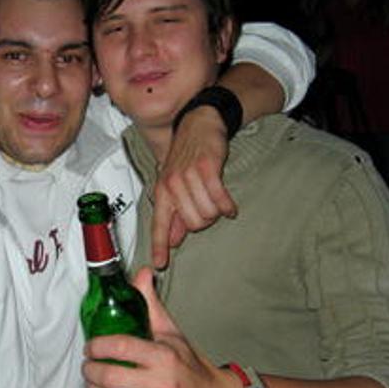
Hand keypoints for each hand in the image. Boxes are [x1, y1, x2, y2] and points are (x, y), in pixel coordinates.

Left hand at [81, 268, 241, 387]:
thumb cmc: (190, 366)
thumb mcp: (173, 334)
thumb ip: (151, 304)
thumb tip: (141, 273)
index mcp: (166, 358)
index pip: (120, 347)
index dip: (98, 346)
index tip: (91, 346)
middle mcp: (164, 386)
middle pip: (109, 377)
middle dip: (90, 370)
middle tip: (87, 365)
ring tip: (91, 382)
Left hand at [151, 106, 235, 267]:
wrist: (198, 123)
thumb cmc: (186, 156)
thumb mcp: (174, 184)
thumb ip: (174, 213)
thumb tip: (173, 240)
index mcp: (161, 191)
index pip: (158, 224)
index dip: (159, 246)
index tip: (160, 264)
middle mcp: (171, 185)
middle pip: (192, 224)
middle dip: (204, 222)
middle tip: (208, 209)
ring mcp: (188, 177)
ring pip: (206, 213)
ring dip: (216, 212)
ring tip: (217, 201)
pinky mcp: (207, 169)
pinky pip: (219, 199)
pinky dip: (227, 206)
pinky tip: (230, 207)